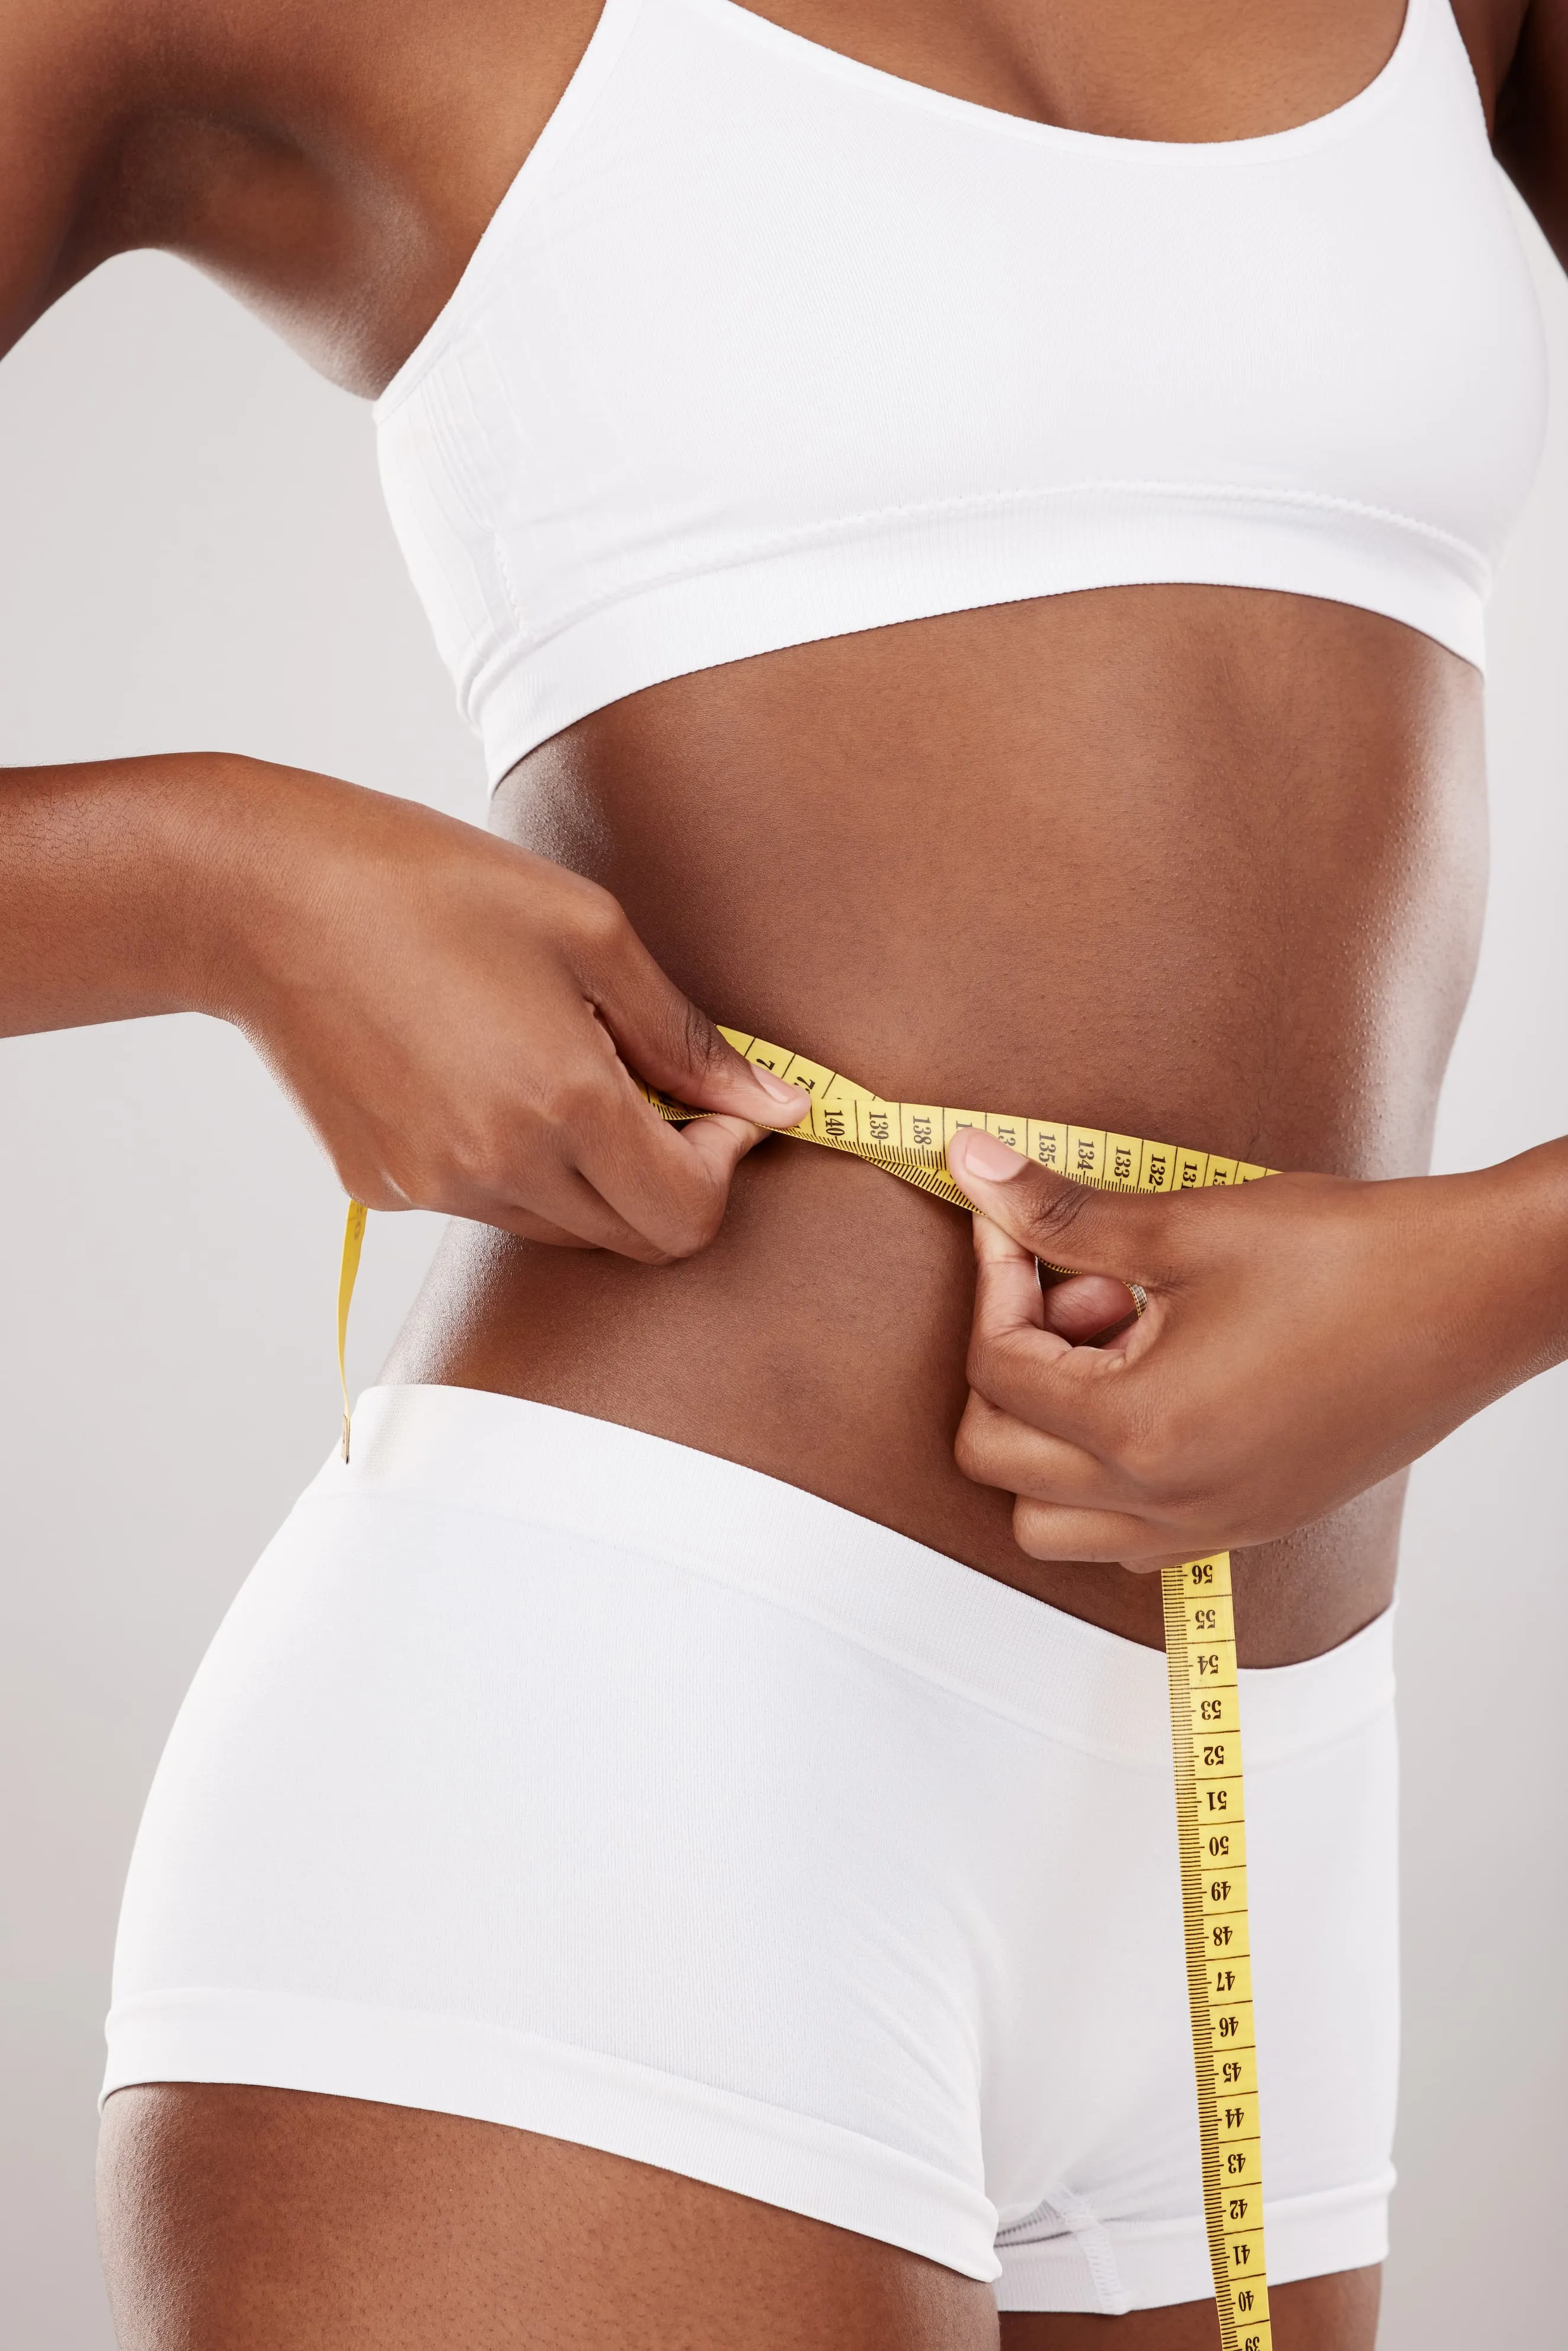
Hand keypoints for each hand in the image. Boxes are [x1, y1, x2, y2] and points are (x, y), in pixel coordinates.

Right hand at [203, 763, 807, 1258]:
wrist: (262, 899)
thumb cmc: (431, 886)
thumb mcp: (589, 930)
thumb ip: (688, 1037)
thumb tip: (777, 1105)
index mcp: (562, 1105)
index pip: (689, 1214)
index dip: (725, 1162)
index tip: (717, 1100)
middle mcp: (497, 1169)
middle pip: (634, 1238)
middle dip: (671, 1174)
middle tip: (651, 1083)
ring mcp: (434, 1188)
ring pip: (562, 1227)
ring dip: (592, 1170)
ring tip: (555, 1062)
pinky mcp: (381, 1189)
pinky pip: (486, 1204)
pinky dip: (514, 1161)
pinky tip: (478, 1071)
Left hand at [944, 1124, 1567, 1569]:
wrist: (1471, 1297)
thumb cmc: (1349, 1260)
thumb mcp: (1184, 1226)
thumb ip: (1060, 1213)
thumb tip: (970, 1166)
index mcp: (1141, 1430)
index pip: (995, 1372)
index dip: (994, 1281)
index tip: (1019, 1222)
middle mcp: (1166, 1501)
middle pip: (997, 1459)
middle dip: (1008, 1363)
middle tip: (1076, 1287)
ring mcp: (1207, 1525)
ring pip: (1051, 1520)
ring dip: (1046, 1435)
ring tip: (1117, 1345)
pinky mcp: (1244, 1524)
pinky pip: (1126, 1532)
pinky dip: (1106, 1474)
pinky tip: (1157, 1384)